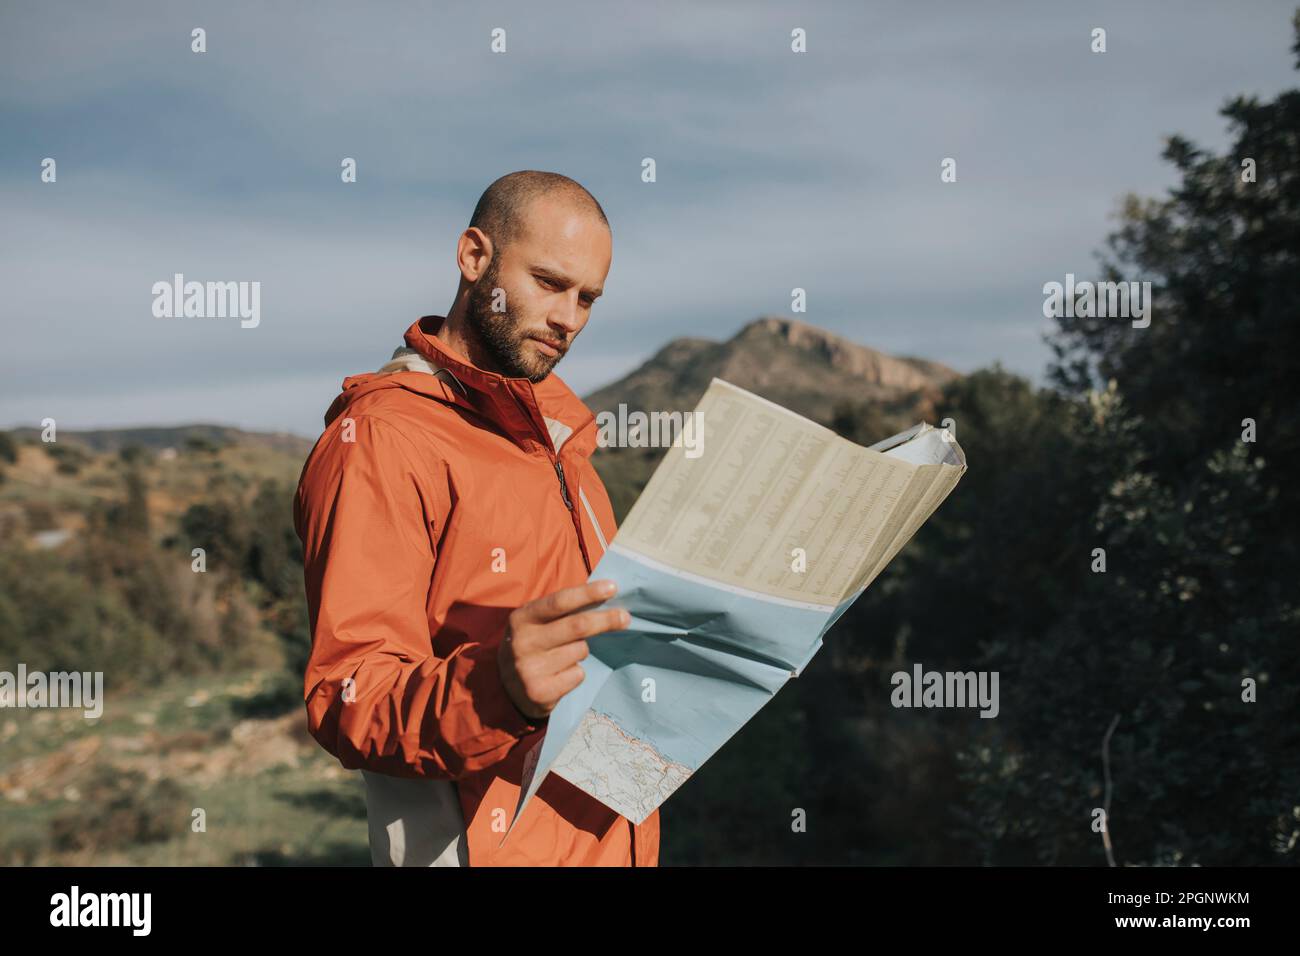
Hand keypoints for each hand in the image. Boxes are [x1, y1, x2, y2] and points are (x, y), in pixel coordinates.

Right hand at [497, 580, 629, 720]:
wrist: (505, 688)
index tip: (612, 588)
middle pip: (577, 626)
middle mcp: (522, 642)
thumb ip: (562, 611)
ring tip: (562, 656)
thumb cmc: (531, 645)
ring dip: (581, 651)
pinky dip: (576, 673)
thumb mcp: (535, 623)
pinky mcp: (539, 692)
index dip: (588, 593)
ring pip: (580, 652)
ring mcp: (529, 669)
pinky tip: (559, 675)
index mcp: (521, 618)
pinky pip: (577, 675)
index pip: (559, 601)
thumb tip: (604, 595)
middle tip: (625, 617)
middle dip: (605, 620)